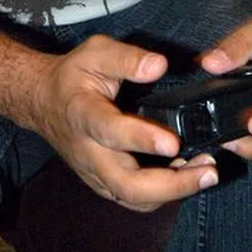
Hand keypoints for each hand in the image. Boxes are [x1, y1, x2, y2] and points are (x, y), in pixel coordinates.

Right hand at [32, 34, 218, 211]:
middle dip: (172, 186)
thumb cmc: (72, 76)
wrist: (42, 101)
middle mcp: (88, 151)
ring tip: (205, 172)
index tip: (174, 141)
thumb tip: (160, 66)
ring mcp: (94, 172)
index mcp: (83, 114)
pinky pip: (133, 199)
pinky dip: (162, 194)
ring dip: (173, 192)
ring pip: (133, 199)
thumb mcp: (95, 52)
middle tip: (208, 172)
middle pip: (126, 185)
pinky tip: (185, 174)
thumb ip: (127, 58)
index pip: (110, 132)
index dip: (142, 139)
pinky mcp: (102, 183)